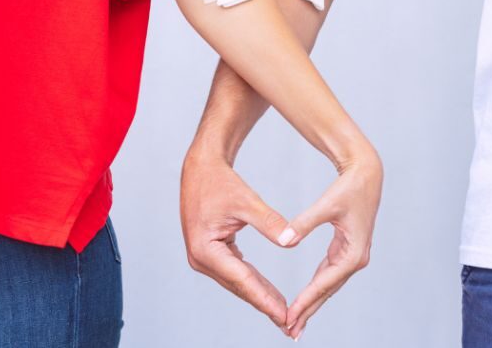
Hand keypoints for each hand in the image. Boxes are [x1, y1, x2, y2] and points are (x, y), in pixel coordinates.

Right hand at [180, 151, 290, 334]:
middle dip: (264, 304)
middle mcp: (201, 259)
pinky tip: (267, 291)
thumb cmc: (220, 181)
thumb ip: (269, 222)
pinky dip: (251, 282)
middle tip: (289, 324)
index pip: (243, 280)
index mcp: (206, 250)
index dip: (265, 299)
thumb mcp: (247, 201)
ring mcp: (203, 257)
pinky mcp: (209, 252)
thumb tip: (290, 242)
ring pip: (237, 282)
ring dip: (259, 295)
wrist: (200, 168)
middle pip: (239, 287)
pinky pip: (234, 272)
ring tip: (282, 311)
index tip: (285, 315)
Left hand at [278, 150, 383, 339]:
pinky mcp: (346, 250)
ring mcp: (352, 256)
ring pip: (328, 285)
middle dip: (309, 311)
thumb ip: (304, 223)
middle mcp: (355, 259)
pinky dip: (316, 287)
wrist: (367, 175)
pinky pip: (328, 275)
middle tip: (290, 332)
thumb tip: (285, 241)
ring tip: (295, 321)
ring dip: (312, 303)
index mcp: (353, 253)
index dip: (306, 301)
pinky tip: (306, 299)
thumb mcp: (326, 205)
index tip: (289, 316)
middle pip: (327, 291)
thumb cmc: (349, 188)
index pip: (324, 283)